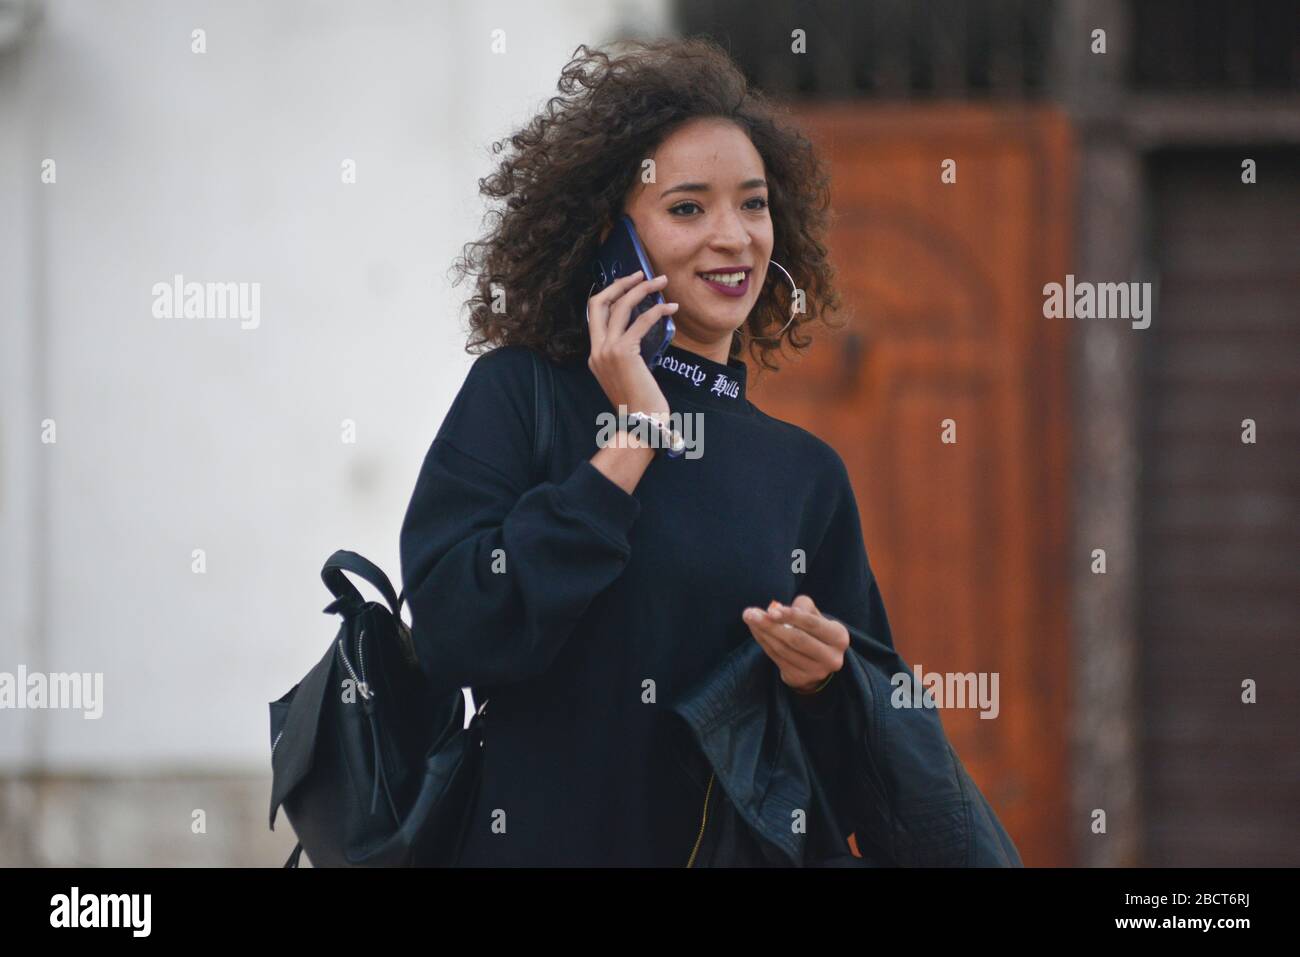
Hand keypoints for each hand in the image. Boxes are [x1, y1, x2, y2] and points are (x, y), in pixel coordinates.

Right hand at [586, 269, 677, 419]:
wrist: (641, 424)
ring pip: (621, 306)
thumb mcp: (628, 376)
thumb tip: (642, 335)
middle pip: (599, 302)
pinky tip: (672, 307)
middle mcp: (596, 350)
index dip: (611, 294)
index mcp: (595, 355)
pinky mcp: (624, 352)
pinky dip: (658, 310)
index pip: (595, 314)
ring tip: (662, 281)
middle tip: (641, 273)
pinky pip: (641, 321)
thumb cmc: (641, 404)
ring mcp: (607, 351)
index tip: (630, 284)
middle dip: (620, 283)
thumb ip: (627, 355)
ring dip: (643, 289)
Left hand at [742, 594, 848, 692]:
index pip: (813, 624)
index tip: (771, 610)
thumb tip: (777, 609)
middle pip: (797, 640)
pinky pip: (777, 658)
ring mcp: (816, 671)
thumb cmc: (813, 629)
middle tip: (750, 613)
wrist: (816, 659)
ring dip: (763, 633)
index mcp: (839, 637)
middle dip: (771, 625)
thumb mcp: (814, 614)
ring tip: (750, 618)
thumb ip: (801, 606)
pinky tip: (756, 630)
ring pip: (783, 650)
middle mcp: (831, 657)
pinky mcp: (799, 678)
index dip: (791, 616)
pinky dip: (764, 642)